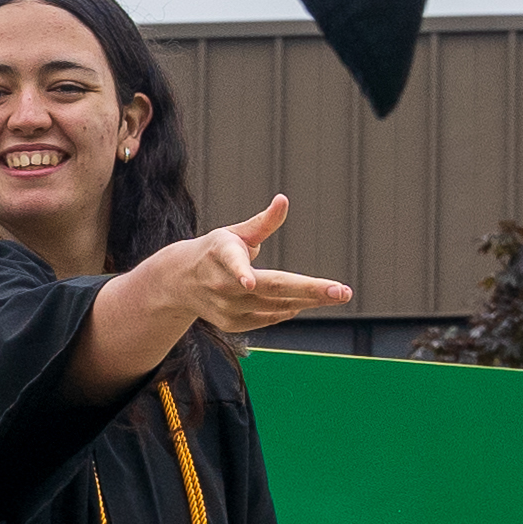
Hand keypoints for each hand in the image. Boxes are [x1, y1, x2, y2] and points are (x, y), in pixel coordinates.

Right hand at [69, 197, 356, 395]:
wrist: (180, 282)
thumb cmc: (215, 251)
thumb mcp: (235, 233)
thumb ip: (263, 222)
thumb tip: (283, 200)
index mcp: (220, 255)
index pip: (233, 264)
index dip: (241, 273)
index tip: (249, 282)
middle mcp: (222, 285)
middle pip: (271, 289)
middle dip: (310, 291)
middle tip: (342, 292)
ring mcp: (226, 308)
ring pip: (275, 307)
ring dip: (308, 301)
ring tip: (335, 294)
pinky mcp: (230, 324)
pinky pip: (267, 318)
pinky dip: (288, 310)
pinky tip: (304, 303)